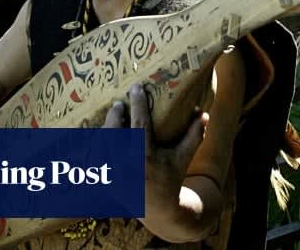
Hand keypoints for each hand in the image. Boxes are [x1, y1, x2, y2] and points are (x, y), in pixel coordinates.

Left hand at [103, 84, 207, 205]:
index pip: (139, 123)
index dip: (137, 103)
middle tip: (119, 103)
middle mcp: (126, 165)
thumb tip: (204, 113)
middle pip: (114, 131)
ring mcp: (113, 174)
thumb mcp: (184, 158)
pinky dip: (97, 146)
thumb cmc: (172, 179)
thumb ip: (195, 135)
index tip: (136, 87)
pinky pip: (94, 159)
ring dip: (105, 128)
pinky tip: (101, 135)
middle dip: (115, 115)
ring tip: (112, 117)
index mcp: (146, 157)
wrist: (159, 211)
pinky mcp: (105, 181)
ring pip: (101, 144)